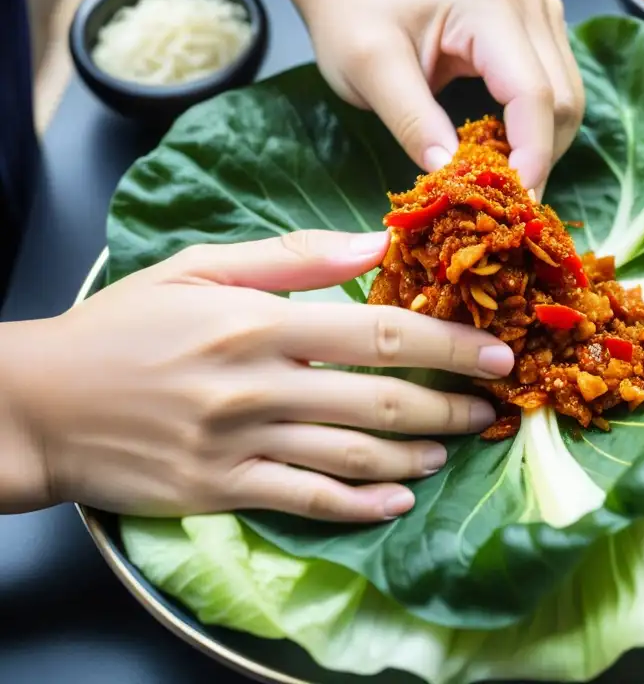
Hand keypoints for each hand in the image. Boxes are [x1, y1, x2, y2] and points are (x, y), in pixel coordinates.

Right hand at [0, 230, 512, 520]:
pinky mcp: (222, 490)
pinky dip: (360, 503)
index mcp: (258, 321)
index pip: (379, 333)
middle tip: (491, 406)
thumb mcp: (198, 266)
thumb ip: (292, 256)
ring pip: (354, 454)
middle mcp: (258, 386)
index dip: (448, 345)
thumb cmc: (122, 326)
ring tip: (452, 447)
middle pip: (380, 399)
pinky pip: (307, 500)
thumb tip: (374, 244)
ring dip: (415, 453)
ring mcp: (241, 444)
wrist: (38, 403)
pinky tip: (399, 498)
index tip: (494, 351)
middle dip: (449, 405)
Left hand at [247, 0, 584, 193]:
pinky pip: (553, 92)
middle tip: (501, 205)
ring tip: (501, 181)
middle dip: (537, 159)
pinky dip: (535, 131)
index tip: (514, 206)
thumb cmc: (355, 14)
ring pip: (566, 102)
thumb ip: (412, 120)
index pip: (533, 95)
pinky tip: (504, 152)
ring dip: (541, 149)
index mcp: (489, 3)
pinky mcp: (538, 27)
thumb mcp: (368, 70)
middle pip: (561, 102)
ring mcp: (539, 11)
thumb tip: (451, 174)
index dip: (531, 157)